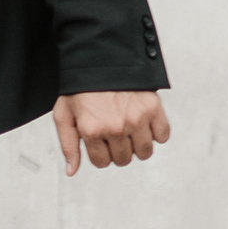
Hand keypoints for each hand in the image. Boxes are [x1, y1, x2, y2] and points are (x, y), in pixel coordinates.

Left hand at [53, 89, 168, 174]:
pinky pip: (162, 136)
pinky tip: (144, 123)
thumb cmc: (80, 86)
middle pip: (124, 160)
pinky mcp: (153, 108)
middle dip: (117, 150)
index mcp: (92, 130)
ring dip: (137, 145)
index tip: (100, 140)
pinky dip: (156, 133)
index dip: (100, 153)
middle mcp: (115, 127)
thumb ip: (68, 145)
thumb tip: (72, 171)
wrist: (101, 57)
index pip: (102, 162)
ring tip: (129, 130)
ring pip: (145, 152)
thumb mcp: (64, 114)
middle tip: (114, 133)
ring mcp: (136, 118)